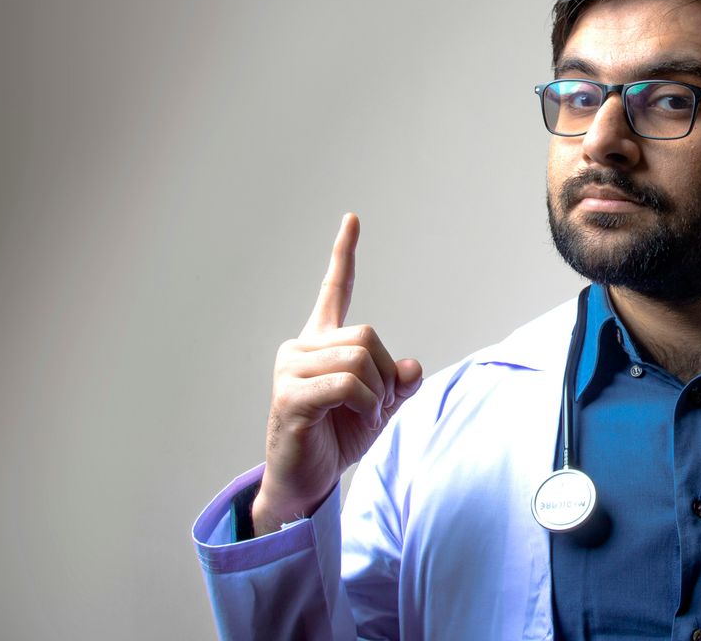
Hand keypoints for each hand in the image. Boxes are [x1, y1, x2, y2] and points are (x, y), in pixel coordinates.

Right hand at [251, 213, 423, 535]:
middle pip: (366, 335)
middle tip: (374, 403)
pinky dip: (365, 402)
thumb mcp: (381, 406)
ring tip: (359, 414)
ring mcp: (291, 369)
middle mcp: (301, 347)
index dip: (344, 254)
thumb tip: (410, 366)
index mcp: (321, 342)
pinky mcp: (290, 396)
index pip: (335, 290)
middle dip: (384, 373)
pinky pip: (347, 383)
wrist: (306, 481)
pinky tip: (354, 418)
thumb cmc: (339, 438)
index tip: (352, 219)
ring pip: (359, 359)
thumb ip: (399, 382)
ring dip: (375, 393)